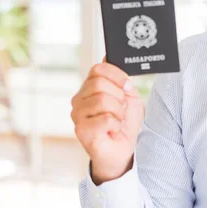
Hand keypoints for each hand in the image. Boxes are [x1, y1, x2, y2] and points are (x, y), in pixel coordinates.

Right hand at [71, 59, 144, 184]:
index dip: (117, 75)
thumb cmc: (124, 123)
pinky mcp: (82, 131)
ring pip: (102, 100)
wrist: (123, 151)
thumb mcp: (128, 97)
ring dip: (118, 111)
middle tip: (121, 109)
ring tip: (117, 120)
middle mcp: (79, 100)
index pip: (98, 69)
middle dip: (119, 96)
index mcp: (89, 88)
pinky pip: (105, 118)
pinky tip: (112, 130)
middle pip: (99, 83)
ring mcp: (78, 115)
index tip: (126, 86)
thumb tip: (108, 57)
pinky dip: (116, 124)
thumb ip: (120, 79)